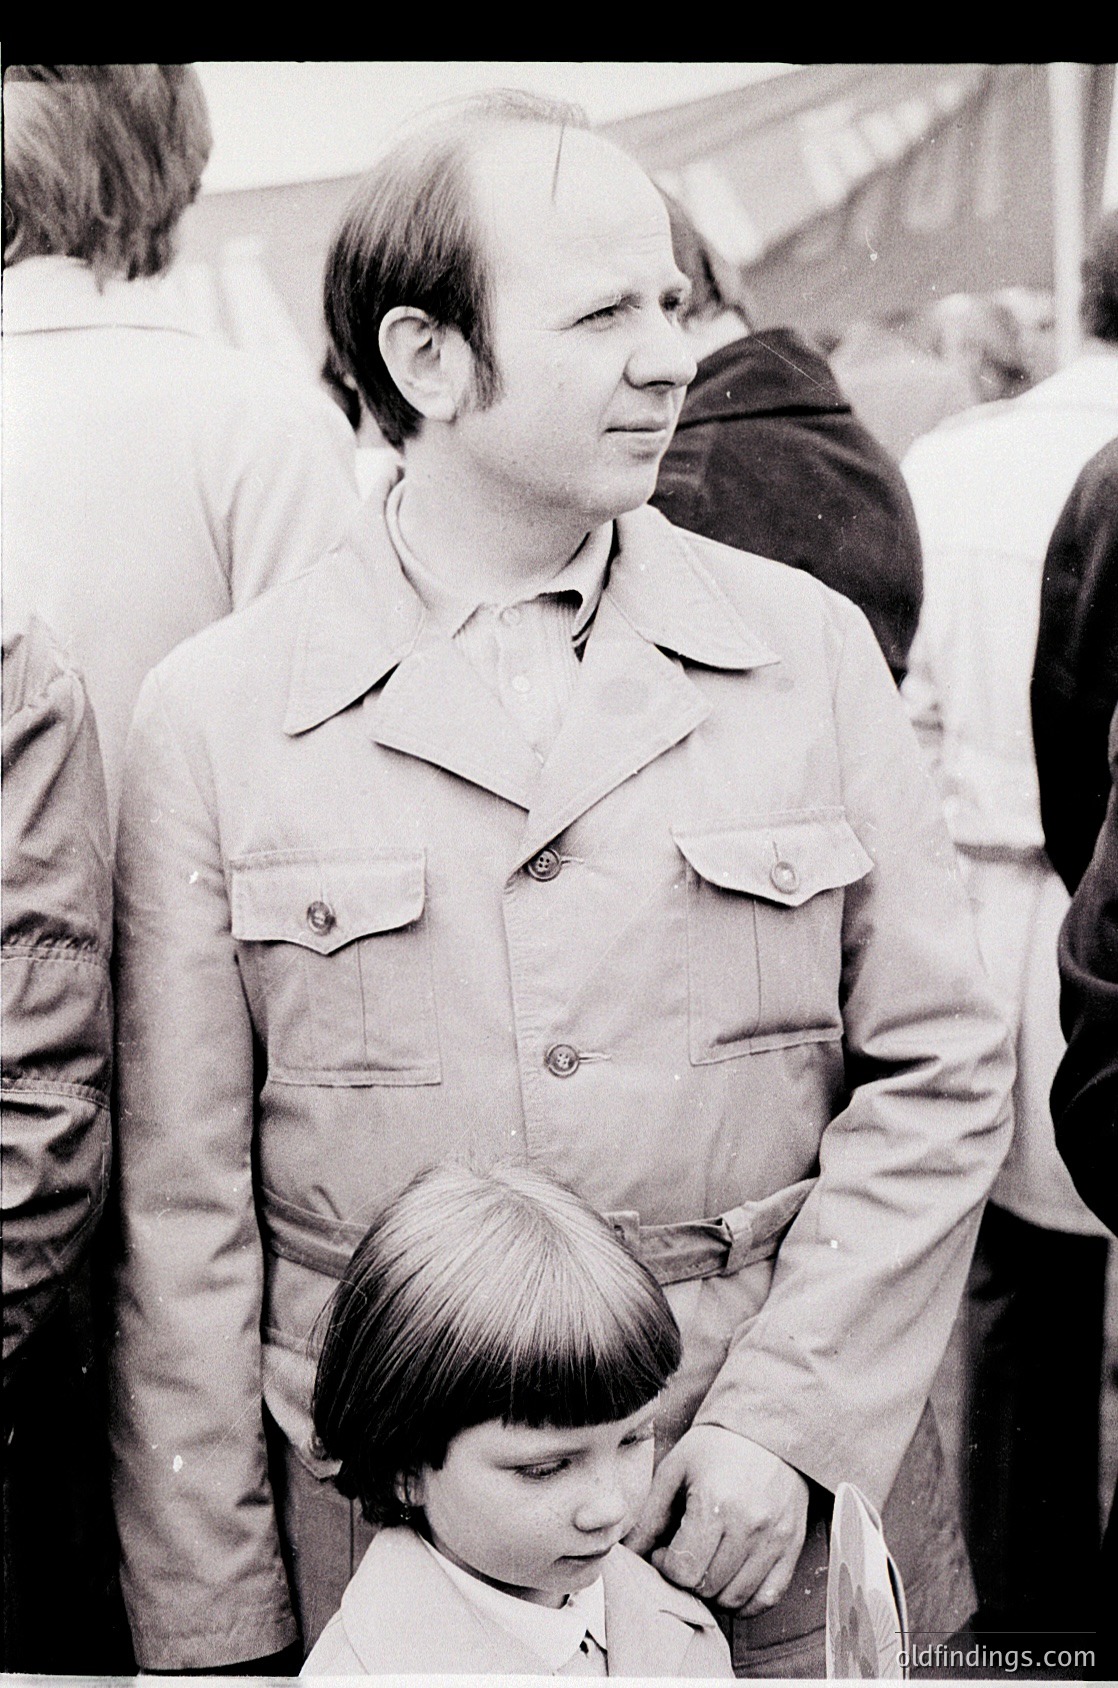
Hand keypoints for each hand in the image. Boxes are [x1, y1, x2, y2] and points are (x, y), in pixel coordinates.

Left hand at [626, 1425, 808, 1613]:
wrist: (768, 1429)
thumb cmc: (717, 1447)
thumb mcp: (675, 1470)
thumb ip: (650, 1516)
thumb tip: (628, 1553)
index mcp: (715, 1502)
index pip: (684, 1569)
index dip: (666, 1566)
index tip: (665, 1551)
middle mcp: (749, 1524)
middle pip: (708, 1586)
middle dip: (688, 1579)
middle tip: (684, 1557)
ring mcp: (774, 1538)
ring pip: (736, 1599)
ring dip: (714, 1592)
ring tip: (707, 1566)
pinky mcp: (792, 1545)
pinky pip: (768, 1598)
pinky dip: (747, 1603)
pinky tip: (731, 1582)